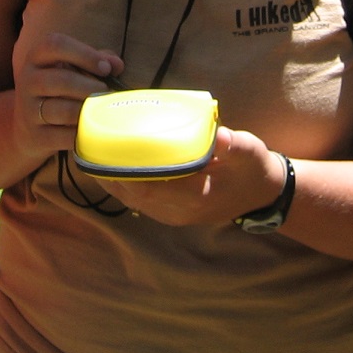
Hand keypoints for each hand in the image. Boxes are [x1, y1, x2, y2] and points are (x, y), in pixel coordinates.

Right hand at [10, 29, 122, 163]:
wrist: (28, 130)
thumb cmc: (59, 92)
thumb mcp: (72, 69)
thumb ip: (96, 60)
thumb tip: (116, 65)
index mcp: (36, 57)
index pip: (56, 44)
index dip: (85, 54)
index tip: (106, 68)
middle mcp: (27, 80)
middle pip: (63, 79)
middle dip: (92, 87)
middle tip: (108, 94)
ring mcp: (28, 110)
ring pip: (64, 110)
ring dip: (89, 111)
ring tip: (102, 111)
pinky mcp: (36, 137)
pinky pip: (66, 136)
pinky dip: (84, 133)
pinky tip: (92, 130)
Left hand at [97, 126, 284, 227]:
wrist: (263, 192)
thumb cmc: (253, 168)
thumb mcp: (248, 151)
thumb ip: (233, 145)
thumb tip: (220, 137)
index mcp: (194, 197)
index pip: (148, 190)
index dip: (122, 176)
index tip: (102, 157)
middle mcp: (179, 212)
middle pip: (134, 197)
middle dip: (109, 177)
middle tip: (88, 152)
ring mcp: (175, 215)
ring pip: (135, 202)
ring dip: (114, 182)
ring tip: (95, 158)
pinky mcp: (174, 212)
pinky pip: (142, 201)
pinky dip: (126, 186)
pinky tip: (116, 167)